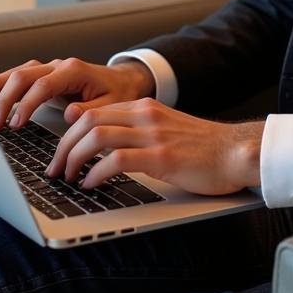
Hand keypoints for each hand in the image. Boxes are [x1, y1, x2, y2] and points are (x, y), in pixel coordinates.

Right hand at [0, 57, 153, 130]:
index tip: (16, 125)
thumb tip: (70, 114)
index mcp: (73, 71)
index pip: (42, 85)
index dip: (27, 104)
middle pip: (22, 76)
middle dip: (4, 99)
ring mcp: (47, 68)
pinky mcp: (41, 75)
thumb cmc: (117, 93)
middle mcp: (57, 65)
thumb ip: (91, 110)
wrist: (123, 80)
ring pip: (14, 73)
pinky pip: (15, 77)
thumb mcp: (112, 105)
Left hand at [45, 98, 263, 195]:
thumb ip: (135, 131)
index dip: (68, 132)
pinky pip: (117, 160)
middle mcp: (145, 115)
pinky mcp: (162, 157)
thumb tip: (100, 142)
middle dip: (63, 145)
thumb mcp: (164, 130)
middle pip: (87, 120)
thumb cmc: (203, 148)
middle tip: (54, 168)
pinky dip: (96, 173)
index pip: (92, 110)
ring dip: (73, 158)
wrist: (238, 152)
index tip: (59, 152)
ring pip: (96, 136)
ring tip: (67, 177)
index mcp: (143, 107)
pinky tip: (90, 185)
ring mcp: (153, 135)